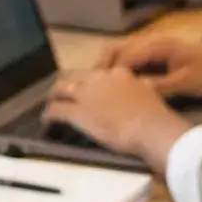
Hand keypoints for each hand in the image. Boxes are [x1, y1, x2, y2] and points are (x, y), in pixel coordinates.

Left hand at [42, 67, 189, 172]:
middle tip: (63, 92)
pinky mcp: (77, 113)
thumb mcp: (149, 93)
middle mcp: (99, 80)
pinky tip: (46, 119)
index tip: (90, 88)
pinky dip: (50, 115)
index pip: (99, 74)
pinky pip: (57, 111)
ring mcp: (86, 95)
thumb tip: (143, 88)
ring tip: (50, 101)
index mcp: (118, 74)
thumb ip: (141, 88)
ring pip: (62, 89)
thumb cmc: (155, 115)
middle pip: (77, 78)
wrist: (149, 127)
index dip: (92, 82)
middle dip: (69, 84)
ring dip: (54, 95)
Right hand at [96, 35, 201, 98]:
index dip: (109, 72)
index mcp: (157, 46)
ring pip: (122, 50)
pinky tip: (119, 81)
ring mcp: (154, 44)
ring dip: (110, 65)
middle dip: (102, 65)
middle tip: (90, 85)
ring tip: (100, 85)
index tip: (96, 88)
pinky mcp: (158, 51)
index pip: (124, 57)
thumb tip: (135, 91)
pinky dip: (120, 65)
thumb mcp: (186, 82)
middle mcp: (152, 41)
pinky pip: (132, 55)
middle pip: (117, 48)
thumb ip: (160, 86)